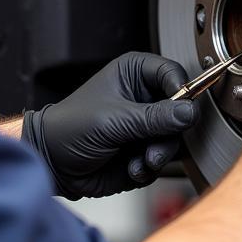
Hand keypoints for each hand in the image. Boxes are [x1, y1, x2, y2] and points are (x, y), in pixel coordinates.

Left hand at [22, 52, 198, 198]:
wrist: (52, 164)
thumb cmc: (70, 128)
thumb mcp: (114, 120)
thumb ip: (155, 117)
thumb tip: (189, 112)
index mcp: (135, 74)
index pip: (173, 75)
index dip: (181, 92)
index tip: (181, 111)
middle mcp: (144, 98)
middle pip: (180, 111)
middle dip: (169, 134)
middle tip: (153, 148)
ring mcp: (145, 126)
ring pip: (174, 139)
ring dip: (159, 154)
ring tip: (140, 161)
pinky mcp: (143, 151)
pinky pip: (163, 160)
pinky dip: (148, 168)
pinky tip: (130, 167)